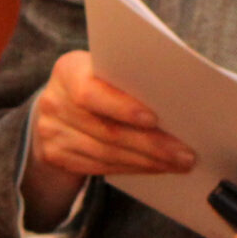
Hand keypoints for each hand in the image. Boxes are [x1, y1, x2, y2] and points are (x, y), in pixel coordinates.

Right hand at [24, 49, 193, 226]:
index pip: (91, 92)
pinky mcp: (55, 155)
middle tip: (185, 154)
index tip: (154, 119)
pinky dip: (132, 168)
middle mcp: (53, 102)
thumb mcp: (106, 69)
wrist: (59, 104)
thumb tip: (181, 95)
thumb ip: (130, 77)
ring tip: (179, 163)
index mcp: (68, 71)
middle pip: (107, 130)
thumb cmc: (99, 79)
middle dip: (151, 144)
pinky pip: (99, 166)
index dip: (122, 107)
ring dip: (148, 161)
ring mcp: (51, 132)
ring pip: (106, 154)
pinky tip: (157, 167)